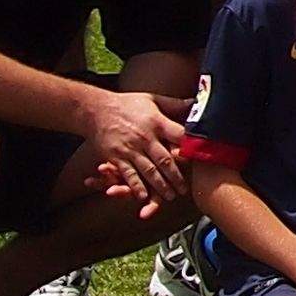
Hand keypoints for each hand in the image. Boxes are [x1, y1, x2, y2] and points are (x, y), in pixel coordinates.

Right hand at [82, 87, 190, 217]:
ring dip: (161, 186)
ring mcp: (130, 148)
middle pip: (165, 160)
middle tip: (185, 190)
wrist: (95, 109)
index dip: (189, 149)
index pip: (178, 136)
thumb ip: (174, 104)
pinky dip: (136, 186)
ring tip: (170, 196)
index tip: (200, 160)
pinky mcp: (116, 157)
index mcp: (157, 122)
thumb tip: (196, 102)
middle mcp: (145, 137)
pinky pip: (128, 174)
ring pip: (149, 171)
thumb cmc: (127, 104)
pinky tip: (144, 196)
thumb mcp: (152, 99)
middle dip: (177, 177)